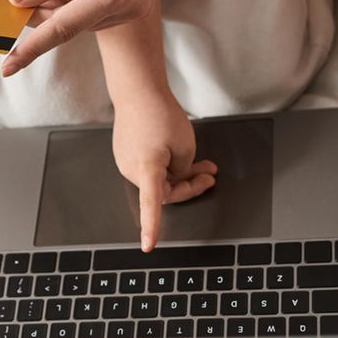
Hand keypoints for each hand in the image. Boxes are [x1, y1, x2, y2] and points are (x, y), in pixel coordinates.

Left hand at [2, 0, 187, 76]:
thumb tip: (19, 1)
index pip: (62, 28)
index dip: (31, 48)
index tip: (7, 67)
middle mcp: (128, 8)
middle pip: (70, 24)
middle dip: (36, 14)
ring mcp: (134, 7)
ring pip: (80, 19)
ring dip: (52, 6)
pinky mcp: (134, 0)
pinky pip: (94, 10)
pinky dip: (71, 2)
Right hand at [112, 93, 217, 251]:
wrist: (137, 91)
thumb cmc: (159, 113)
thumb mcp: (185, 145)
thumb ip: (183, 169)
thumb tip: (177, 176)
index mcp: (147, 168)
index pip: (151, 204)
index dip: (151, 226)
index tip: (149, 245)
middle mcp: (132, 169)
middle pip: (164, 191)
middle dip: (189, 184)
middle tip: (210, 174)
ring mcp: (126, 162)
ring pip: (158, 180)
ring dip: (180, 174)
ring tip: (203, 162)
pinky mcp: (126, 154)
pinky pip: (150, 168)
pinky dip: (166, 165)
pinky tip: (177, 153)